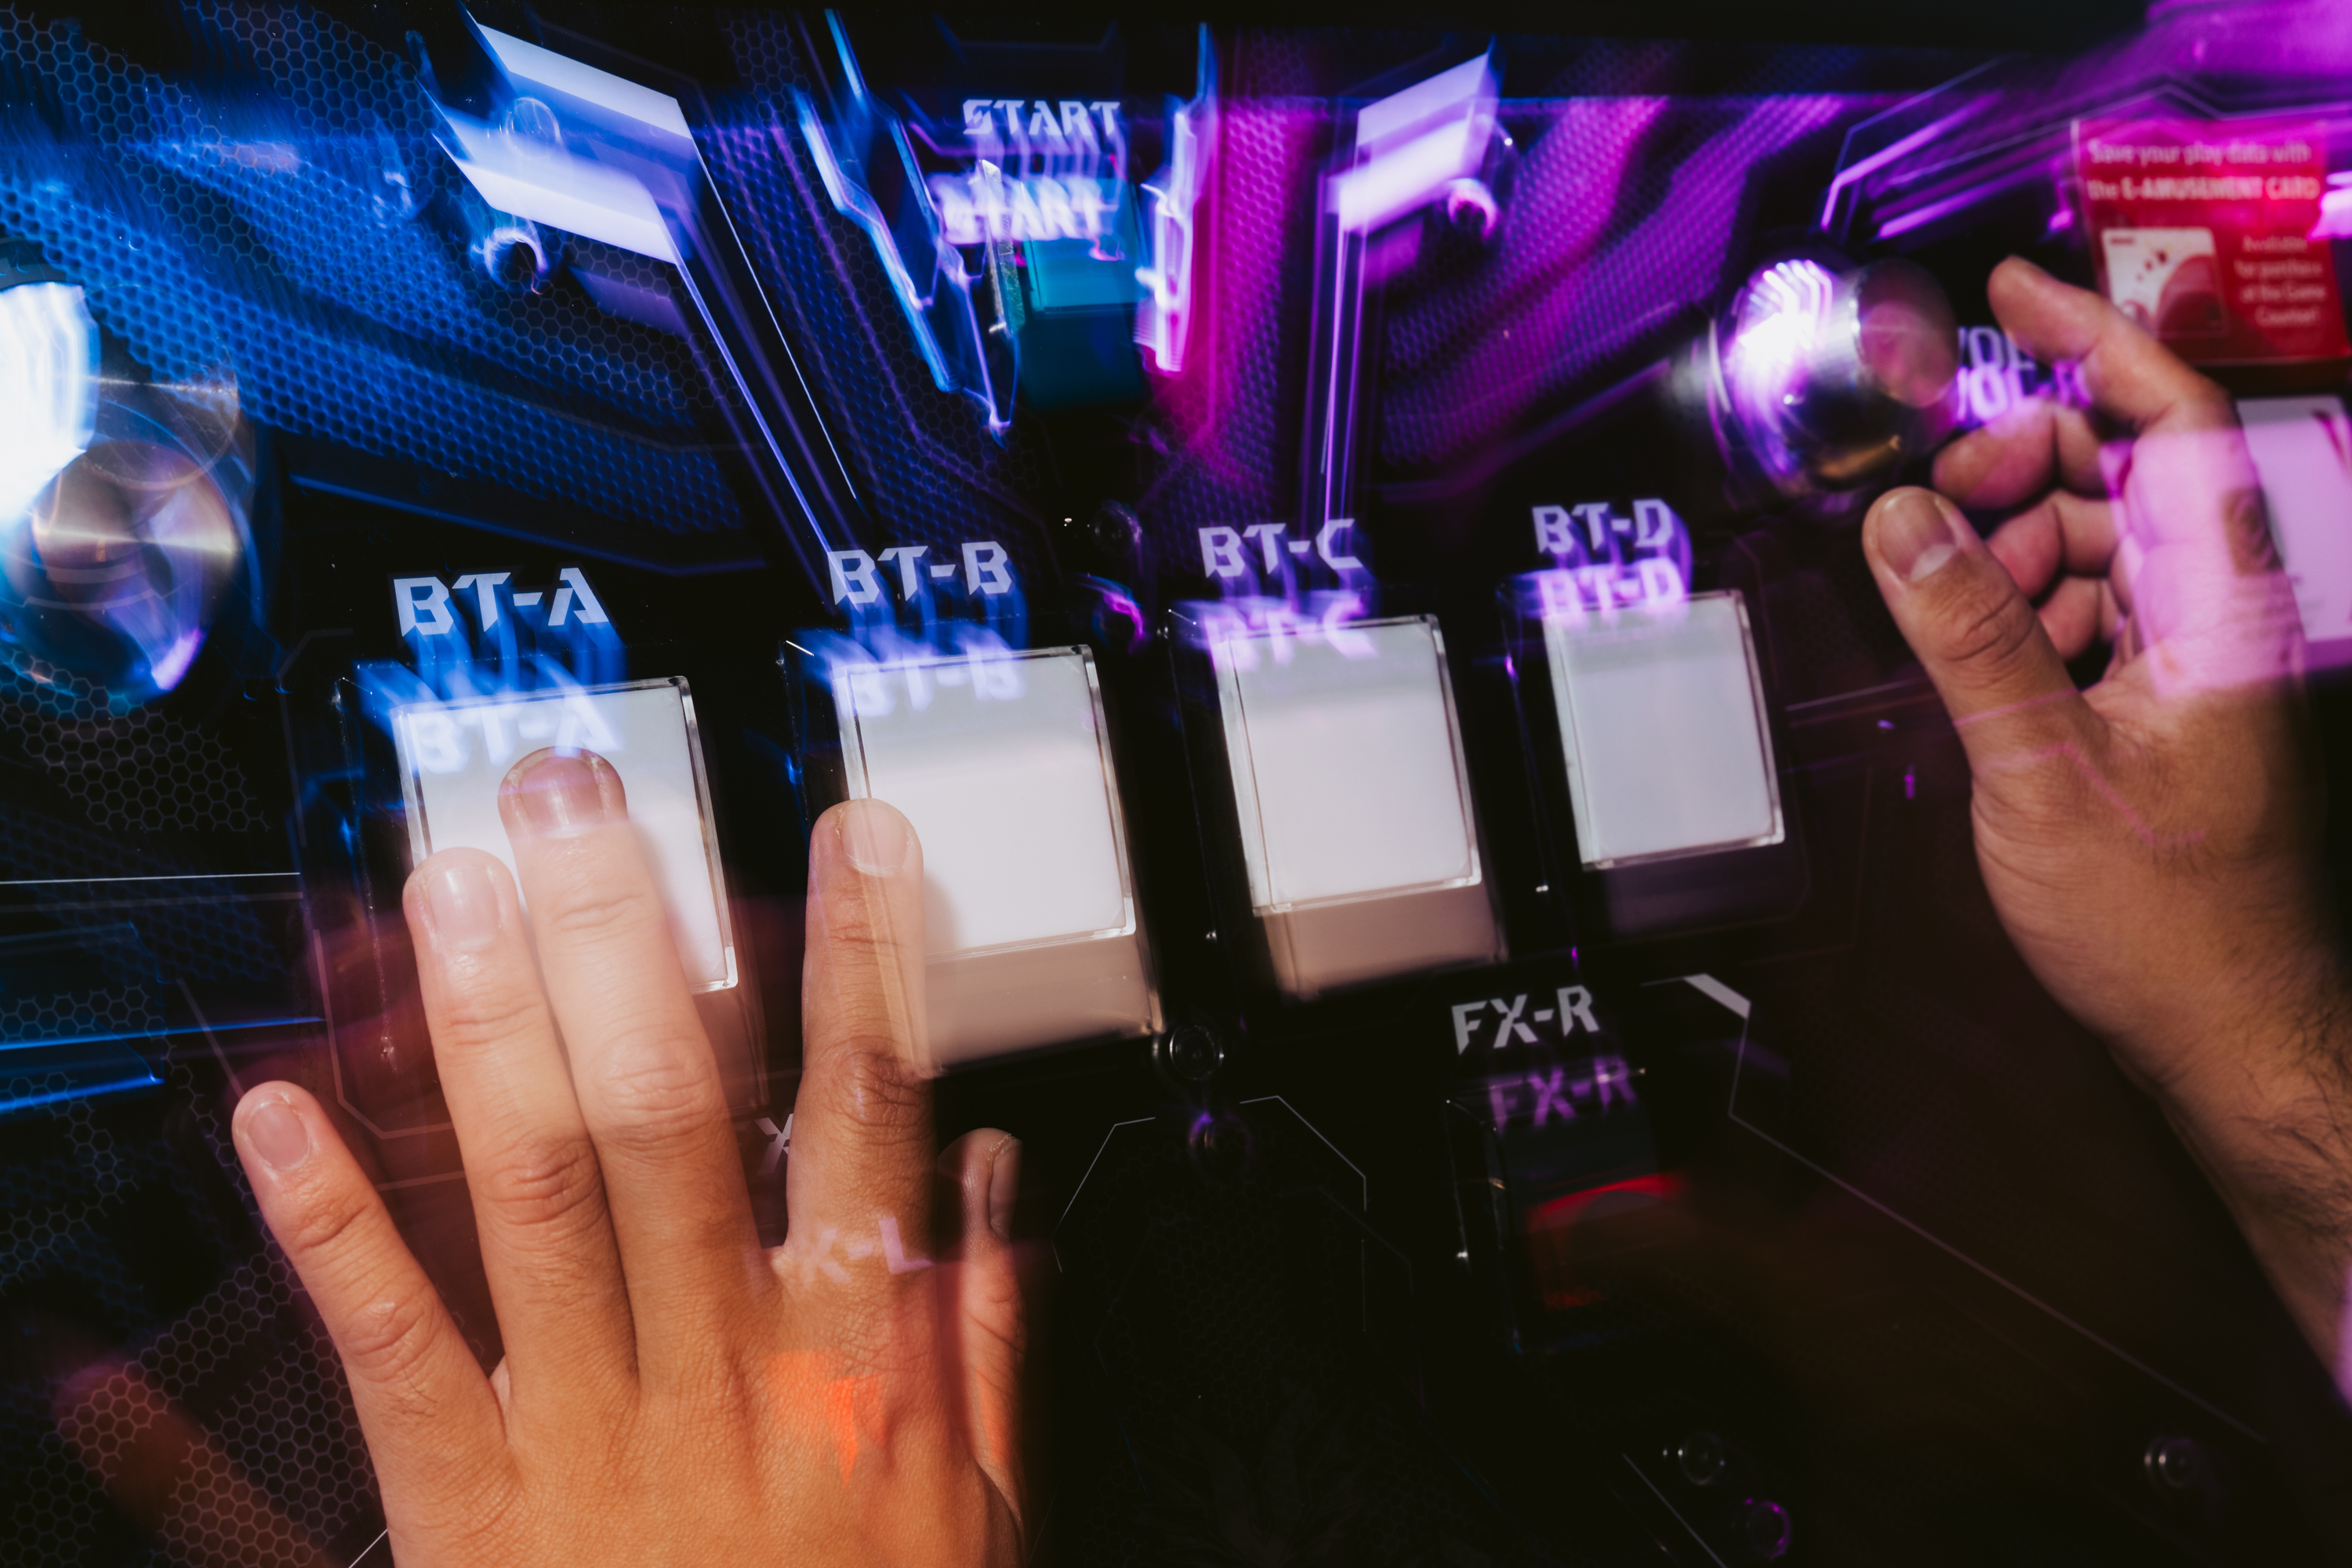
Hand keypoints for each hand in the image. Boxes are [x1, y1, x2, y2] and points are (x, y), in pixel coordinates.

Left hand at [229, 754, 1025, 1564]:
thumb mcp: (971, 1515)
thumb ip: (983, 1337)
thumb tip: (990, 1176)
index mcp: (850, 1365)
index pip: (869, 1122)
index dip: (863, 971)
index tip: (851, 845)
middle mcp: (718, 1372)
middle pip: (673, 1120)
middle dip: (628, 949)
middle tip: (582, 811)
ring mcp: (589, 1431)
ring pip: (538, 1199)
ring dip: (492, 1034)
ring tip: (456, 896)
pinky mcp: (472, 1509)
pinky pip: (392, 1358)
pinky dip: (331, 1233)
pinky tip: (280, 1119)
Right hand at [1861, 257, 2351, 1364]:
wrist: (2233, 1040)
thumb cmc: (2161, 923)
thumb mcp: (2043, 773)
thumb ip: (1970, 636)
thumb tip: (1894, 519)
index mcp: (2227, 608)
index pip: (2173, 424)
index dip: (2095, 340)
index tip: (2007, 291)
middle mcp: (2228, 613)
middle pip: (2124, 472)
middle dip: (2014, 468)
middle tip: (1919, 513)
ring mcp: (2205, 658)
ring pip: (2101, 540)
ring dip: (2013, 548)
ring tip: (1947, 607)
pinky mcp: (2174, 703)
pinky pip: (2095, 609)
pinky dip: (2032, 609)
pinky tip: (1983, 658)